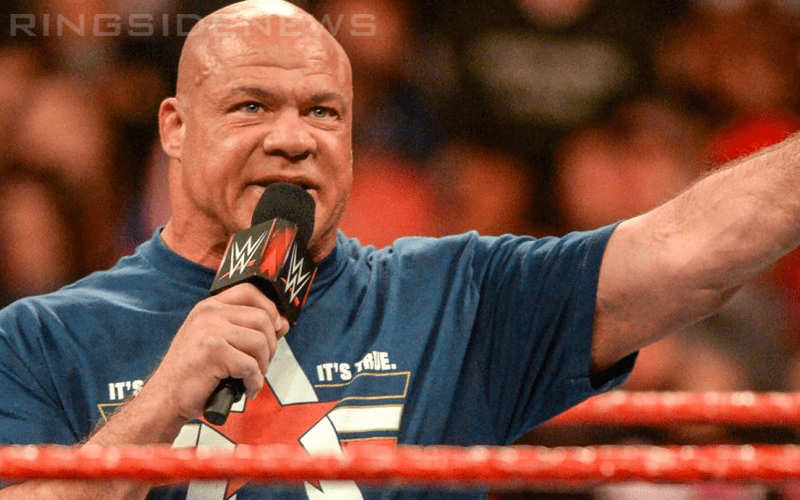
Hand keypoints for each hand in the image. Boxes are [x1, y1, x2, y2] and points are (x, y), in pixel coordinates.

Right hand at [142, 283, 289, 421]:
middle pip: (263, 318)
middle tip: (261, 364)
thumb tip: (282, 323)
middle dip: (271, 345)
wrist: (165, 398)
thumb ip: (246, 328)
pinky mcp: (213, 352)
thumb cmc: (194, 373)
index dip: (270, 309)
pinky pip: (251, 366)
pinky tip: (247, 389)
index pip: (250, 291)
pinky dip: (255, 382)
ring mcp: (210, 330)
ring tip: (252, 377)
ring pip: (260, 341)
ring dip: (263, 365)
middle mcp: (209, 313)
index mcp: (209, 306)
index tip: (275, 329)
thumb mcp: (217, 341)